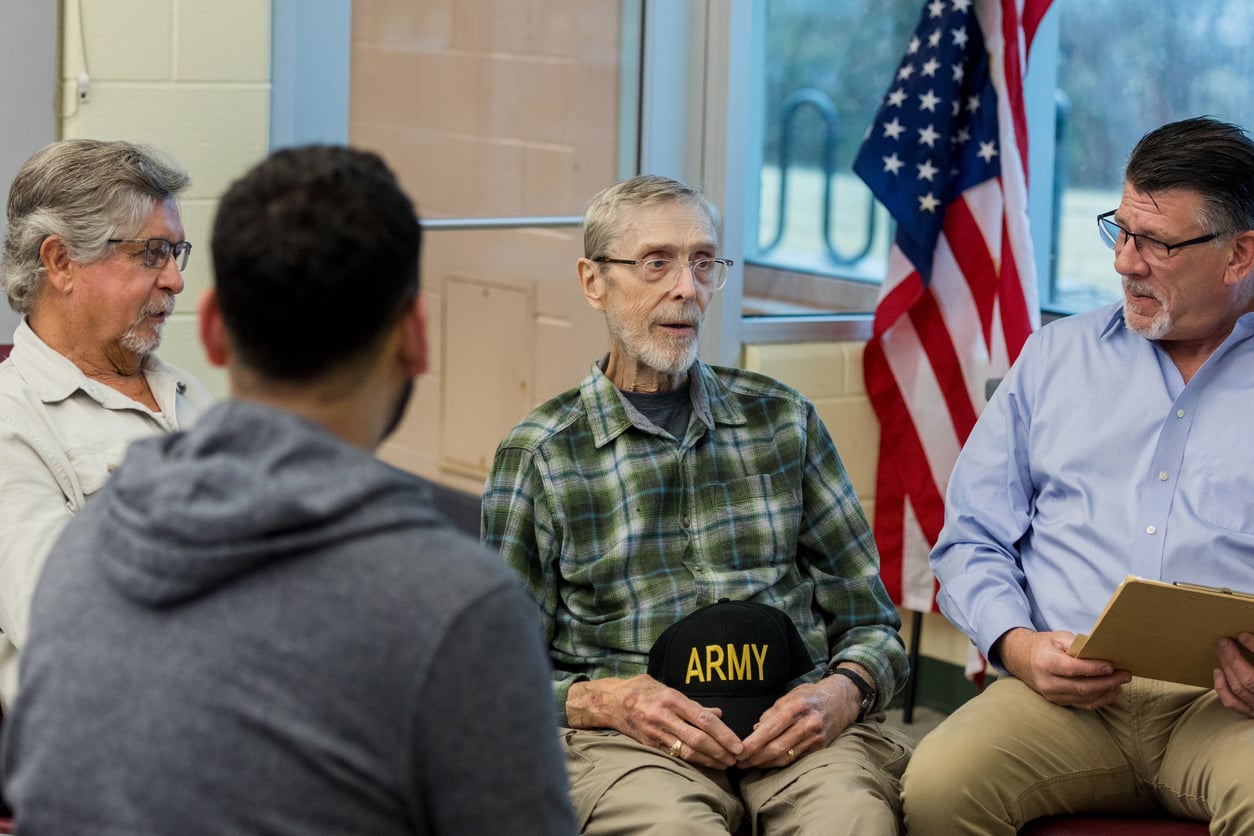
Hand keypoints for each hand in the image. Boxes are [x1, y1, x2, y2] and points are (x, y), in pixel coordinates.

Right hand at [566, 675, 743, 767]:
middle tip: (736, 759)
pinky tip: (706, 765)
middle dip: (721, 751)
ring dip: (709, 760)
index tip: (738, 744)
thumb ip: (693, 704)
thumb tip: (718, 713)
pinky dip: (693, 761)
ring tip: (725, 764)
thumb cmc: (644, 691)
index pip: (703, 719)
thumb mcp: (668, 689)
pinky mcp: (648, 744)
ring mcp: (655, 731)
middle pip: (698, 738)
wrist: (611, 701)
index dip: (724, 734)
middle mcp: (664, 716)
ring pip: (687, 751)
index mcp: (672, 698)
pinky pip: (675, 755)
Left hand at [734, 673, 858, 768]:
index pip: (770, 729)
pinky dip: (779, 763)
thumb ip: (772, 712)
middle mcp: (807, 724)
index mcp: (796, 707)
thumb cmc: (810, 695)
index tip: (738, 750)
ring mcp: (815, 738)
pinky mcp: (820, 748)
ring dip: (765, 763)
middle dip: (755, 757)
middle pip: (776, 747)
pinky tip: (767, 763)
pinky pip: (795, 759)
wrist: (841, 700)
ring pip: (785, 757)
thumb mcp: (790, 695)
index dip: (752, 743)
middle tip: (739, 762)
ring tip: (749, 764)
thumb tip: (755, 729)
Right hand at [997, 627, 1130, 708]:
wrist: (1021, 659)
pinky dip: (1100, 700)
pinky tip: (1111, 691)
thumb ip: (1077, 645)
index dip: (1093, 669)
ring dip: (1107, 692)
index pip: (1072, 669)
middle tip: (1125, 675)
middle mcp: (1047, 682)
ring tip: (1121, 682)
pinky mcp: (1057, 702)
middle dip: (1107, 682)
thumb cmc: (1044, 646)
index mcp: (1045, 662)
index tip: (1111, 666)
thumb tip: (1101, 653)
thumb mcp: (1058, 637)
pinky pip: (1082, 705)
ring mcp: (1051, 695)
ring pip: (1084, 698)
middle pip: (1082, 687)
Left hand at [1214, 632, 1253, 716]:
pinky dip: (1222, 687)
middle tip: (1225, 641)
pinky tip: (1218, 671)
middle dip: (1233, 657)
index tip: (1242, 635)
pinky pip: (1233, 703)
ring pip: (1240, 689)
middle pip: (1249, 679)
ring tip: (1221, 650)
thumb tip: (1246, 637)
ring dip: (1227, 667)